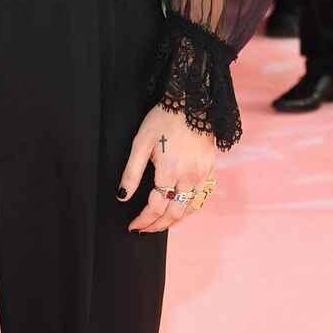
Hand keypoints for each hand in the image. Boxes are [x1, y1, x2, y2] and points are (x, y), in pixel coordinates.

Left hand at [118, 105, 216, 233]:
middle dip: (157, 225)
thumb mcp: (140, 143)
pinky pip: (201, 197)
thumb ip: (132, 172)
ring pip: (190, 209)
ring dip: (174, 220)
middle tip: (144, 229)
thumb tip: (123, 195)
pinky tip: (180, 209)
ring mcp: (202, 174)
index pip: (156, 206)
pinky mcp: (210, 169)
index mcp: (170, 171)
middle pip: (174, 213)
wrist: (192, 103)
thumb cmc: (163, 119)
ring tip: (160, 224)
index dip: (143, 220)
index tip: (133, 226)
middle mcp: (189, 177)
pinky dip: (190, 209)